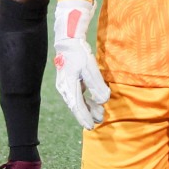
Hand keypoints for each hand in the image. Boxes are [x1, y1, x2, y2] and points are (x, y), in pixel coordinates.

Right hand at [53, 0, 109, 130]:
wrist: (68, 42)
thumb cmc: (79, 54)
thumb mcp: (90, 68)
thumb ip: (97, 85)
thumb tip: (103, 100)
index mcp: (68, 87)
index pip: (76, 107)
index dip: (84, 118)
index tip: (90, 127)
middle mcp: (65, 89)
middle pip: (77, 106)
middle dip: (88, 115)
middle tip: (100, 121)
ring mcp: (66, 85)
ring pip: (78, 101)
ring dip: (89, 108)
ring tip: (101, 114)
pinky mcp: (70, 81)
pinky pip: (78, 95)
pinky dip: (86, 100)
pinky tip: (95, 102)